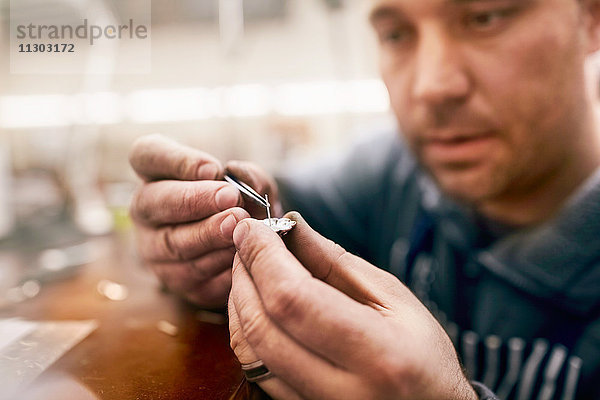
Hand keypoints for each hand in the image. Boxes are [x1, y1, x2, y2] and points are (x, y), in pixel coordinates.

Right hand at [128, 134, 279, 307]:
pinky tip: (239, 256)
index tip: (213, 168)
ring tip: (238, 226)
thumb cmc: (239, 202)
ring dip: (207, 235)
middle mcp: (146, 209)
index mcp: (155, 172)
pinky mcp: (172, 278)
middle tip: (230, 198)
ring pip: (173, 243)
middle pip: (156, 202)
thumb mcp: (248, 182)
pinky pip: (190, 275)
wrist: (245, 242)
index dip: (177, 160)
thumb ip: (247, 176)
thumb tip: (243, 181)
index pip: (148, 155)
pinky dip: (216, 265)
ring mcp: (153, 247)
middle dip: (195, 200)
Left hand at [228, 213, 476, 399]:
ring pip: (248, 351)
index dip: (263, 258)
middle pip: (261, 325)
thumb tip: (291, 224)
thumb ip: (336, 261)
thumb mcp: (394, 298)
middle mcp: (341, 390)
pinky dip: (246, 329)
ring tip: (249, 268)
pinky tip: (255, 303)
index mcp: (377, 354)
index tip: (252, 228)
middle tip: (246, 242)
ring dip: (238, 301)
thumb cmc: (424, 355)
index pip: (293, 299)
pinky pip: (254, 369)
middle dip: (244, 274)